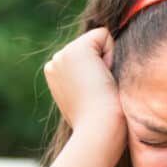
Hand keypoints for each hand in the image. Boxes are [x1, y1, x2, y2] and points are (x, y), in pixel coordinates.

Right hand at [43, 28, 125, 147]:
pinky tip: (103, 76)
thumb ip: (92, 83)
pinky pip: (104, 35)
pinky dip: (111, 53)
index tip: (98, 95)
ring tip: (101, 87)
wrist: (98, 131)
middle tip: (100, 92)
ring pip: (99, 41)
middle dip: (104, 65)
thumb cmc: (103, 124)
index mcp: (58, 76)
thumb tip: (108, 74)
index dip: (102, 72)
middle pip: (95, 47)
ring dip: (108, 62)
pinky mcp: (75, 50)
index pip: (90, 57)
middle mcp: (55, 63)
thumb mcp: (92, 100)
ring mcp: (62, 55)